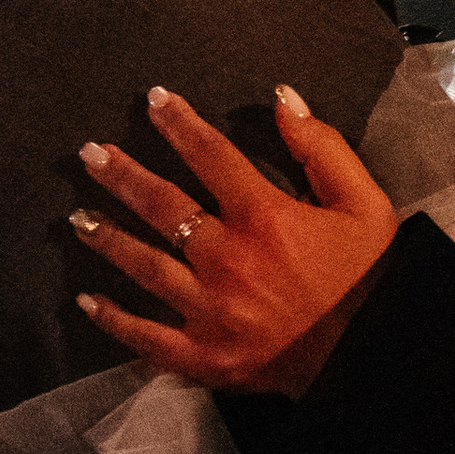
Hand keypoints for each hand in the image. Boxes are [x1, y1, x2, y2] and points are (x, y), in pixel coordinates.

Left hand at [71, 83, 399, 398]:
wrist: (375, 356)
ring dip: (109, 238)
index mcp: (264, 217)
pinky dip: (114, 320)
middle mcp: (228, 259)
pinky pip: (147, 336)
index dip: (180, 124)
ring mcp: (210, 310)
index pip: (210, 155)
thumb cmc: (370, 276)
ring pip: (145, 266)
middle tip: (90, 154)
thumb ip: (320, 146)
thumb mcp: (363, 201)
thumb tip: (282, 97)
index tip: (155, 100)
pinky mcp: (205, 355)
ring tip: (79, 218)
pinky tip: (86, 301)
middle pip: (162, 205)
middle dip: (122, 175)